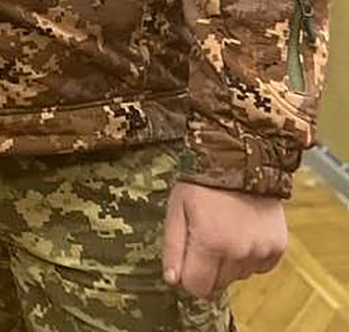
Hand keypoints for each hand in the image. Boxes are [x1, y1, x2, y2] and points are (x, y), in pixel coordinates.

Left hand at [162, 181, 287, 297]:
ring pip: (238, 276)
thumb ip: (173, 246)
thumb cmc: (202, 183)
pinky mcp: (277, 248)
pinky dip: (249, 256)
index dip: (188, 277)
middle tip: (205, 238)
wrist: (242, 162)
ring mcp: (261, 251)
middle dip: (208, 269)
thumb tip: (172, 280)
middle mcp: (239, 252)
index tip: (187, 262)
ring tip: (224, 230)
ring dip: (229, 261)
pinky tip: (242, 232)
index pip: (197, 288)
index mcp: (210, 243)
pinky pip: (259, 267)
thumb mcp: (177, 208)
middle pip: (218, 285)